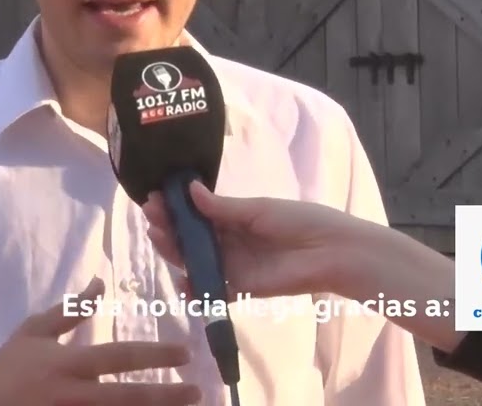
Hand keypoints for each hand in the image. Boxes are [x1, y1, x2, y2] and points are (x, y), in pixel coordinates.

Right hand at [0, 277, 201, 405]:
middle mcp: (74, 395)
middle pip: (129, 398)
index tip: (186, 353)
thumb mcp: (33, 331)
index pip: (120, 357)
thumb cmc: (8, 368)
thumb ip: (70, 309)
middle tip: (198, 393)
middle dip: (167, 396)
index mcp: (68, 364)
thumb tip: (100, 282)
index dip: (155, 354)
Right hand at [142, 181, 373, 298]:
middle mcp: (229, 241)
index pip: (196, 213)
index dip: (175, 207)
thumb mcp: (258, 209)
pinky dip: (195, 290)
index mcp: (233, 218)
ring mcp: (232, 265)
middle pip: (190, 237)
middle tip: (151, 215)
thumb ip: (223, 207)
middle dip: (169, 226)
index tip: (155, 197)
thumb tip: (190, 190)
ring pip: (195, 260)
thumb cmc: (298, 221)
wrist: (330, 251)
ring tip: (159, 237)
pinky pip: (212, 290)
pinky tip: (182, 282)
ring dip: (174, 251)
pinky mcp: (240, 288)